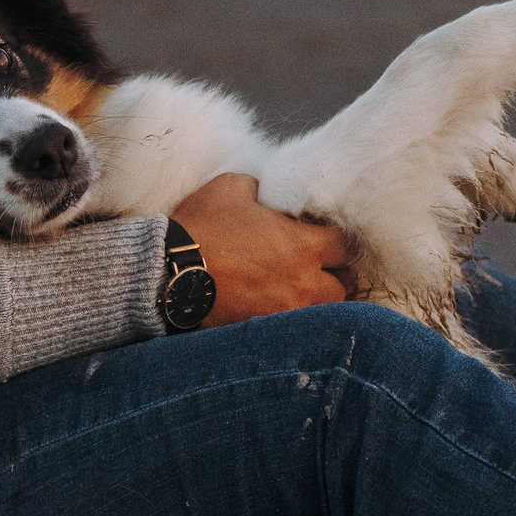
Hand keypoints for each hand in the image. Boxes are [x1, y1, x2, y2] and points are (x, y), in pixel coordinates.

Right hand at [170, 173, 350, 325]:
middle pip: (340, 288)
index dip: (338, 240)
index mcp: (303, 246)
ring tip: (293, 289)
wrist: (168, 271)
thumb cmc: (202, 225)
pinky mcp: (262, 329)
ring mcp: (283, 311)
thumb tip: (269, 195)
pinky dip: (286, 317)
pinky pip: (289, 327)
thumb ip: (263, 189)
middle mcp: (302, 284)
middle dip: (329, 277)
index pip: (347, 246)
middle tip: (312, 266)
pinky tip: (270, 304)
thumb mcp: (232, 187)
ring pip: (318, 313)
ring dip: (312, 301)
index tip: (324, 236)